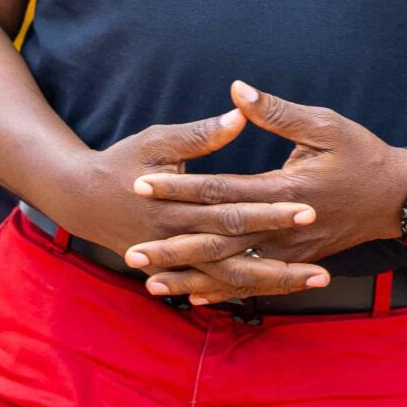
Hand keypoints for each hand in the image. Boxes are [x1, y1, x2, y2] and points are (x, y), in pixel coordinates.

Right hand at [45, 110, 328, 299]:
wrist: (80, 198)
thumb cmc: (122, 162)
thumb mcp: (158, 140)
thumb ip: (200, 135)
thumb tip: (239, 115)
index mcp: (180, 207)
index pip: (235, 211)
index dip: (272, 213)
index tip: (308, 209)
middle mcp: (182, 239)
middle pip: (239, 256)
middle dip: (282, 263)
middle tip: (325, 267)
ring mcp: (179, 258)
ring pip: (232, 277)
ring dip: (274, 281)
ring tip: (317, 280)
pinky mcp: (177, 266)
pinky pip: (217, 283)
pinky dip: (248, 288)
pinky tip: (278, 291)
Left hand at [126, 82, 406, 302]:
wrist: (398, 197)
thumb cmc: (362, 155)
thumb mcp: (325, 124)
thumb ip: (277, 112)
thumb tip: (238, 90)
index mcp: (284, 189)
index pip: (220, 189)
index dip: (179, 186)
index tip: (142, 184)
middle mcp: (282, 227)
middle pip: (218, 240)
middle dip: (173, 247)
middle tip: (132, 253)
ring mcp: (289, 250)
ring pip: (231, 270)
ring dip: (190, 276)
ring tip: (150, 281)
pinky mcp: (295, 261)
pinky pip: (251, 281)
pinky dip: (220, 290)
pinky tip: (192, 296)